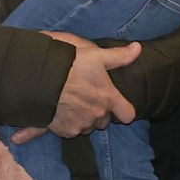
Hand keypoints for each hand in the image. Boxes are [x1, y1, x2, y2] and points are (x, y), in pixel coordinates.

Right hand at [11, 33, 140, 142]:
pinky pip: (66, 131)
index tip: (117, 104)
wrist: (41, 77)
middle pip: (104, 121)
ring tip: (71, 102)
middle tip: (87, 95)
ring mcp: (79, 125)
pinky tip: (42, 122)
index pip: (127, 114)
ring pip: (86, 126)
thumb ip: (119, 56)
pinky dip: (60, 126)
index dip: (124, 110)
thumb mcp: (97, 55)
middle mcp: (96, 115)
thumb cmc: (71, 64)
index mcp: (108, 98)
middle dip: (98, 111)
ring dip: (82, 118)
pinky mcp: (62, 130)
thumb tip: (138, 48)